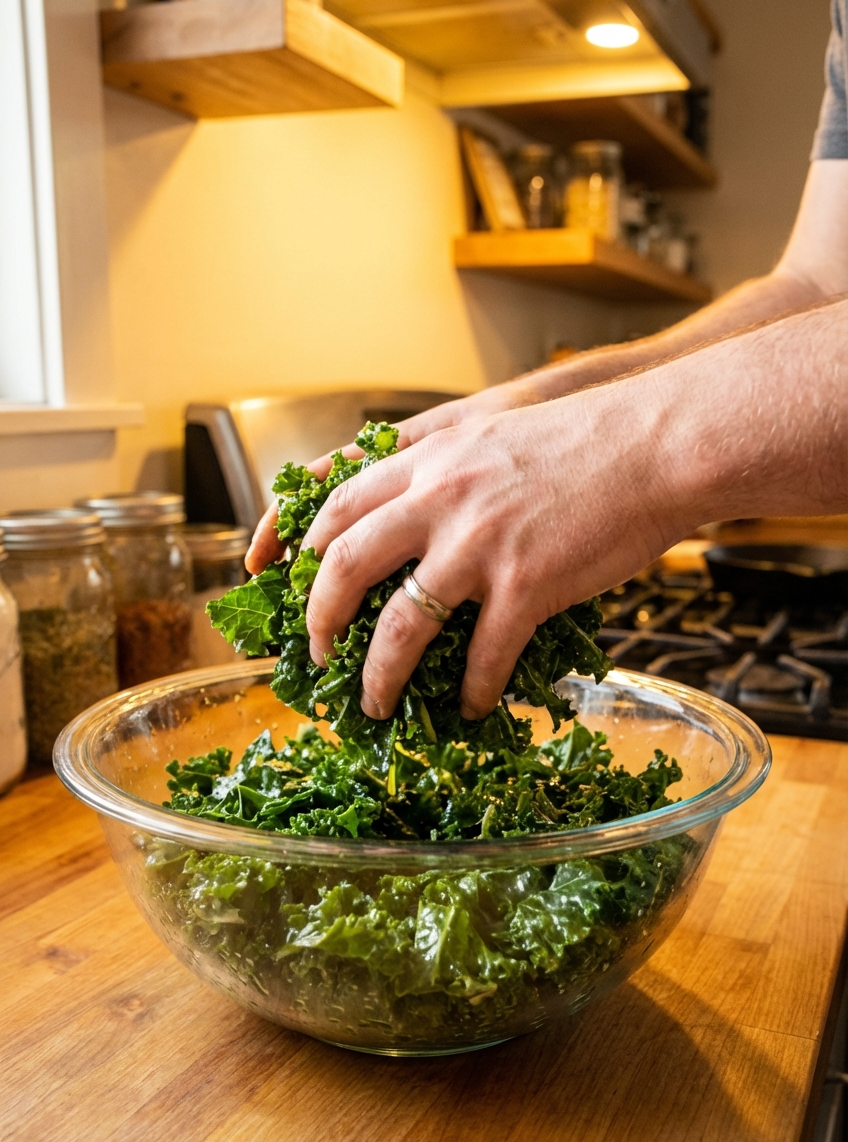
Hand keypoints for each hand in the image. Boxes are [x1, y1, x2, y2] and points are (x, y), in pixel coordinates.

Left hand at [300, 379, 686, 721]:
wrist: (658, 442)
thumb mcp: (495, 435)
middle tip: (318, 652)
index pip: (335, 504)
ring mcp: (478, 546)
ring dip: (379, 676)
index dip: (299, 548)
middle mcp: (439, 499)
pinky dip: (472, 690)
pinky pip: (483, 657)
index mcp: (428, 460)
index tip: (283, 580)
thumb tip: (419, 516)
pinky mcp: (525, 586)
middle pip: (344, 565)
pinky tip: (472, 707)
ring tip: (374, 706)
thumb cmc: (587, 438)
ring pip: (399, 627)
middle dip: (319, 618)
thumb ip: (448, 469)